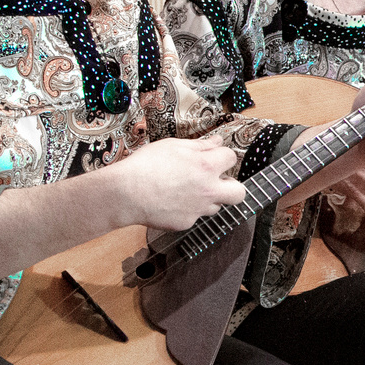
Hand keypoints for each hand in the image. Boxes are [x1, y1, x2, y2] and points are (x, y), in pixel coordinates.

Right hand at [107, 137, 244, 231]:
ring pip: (216, 206)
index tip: (215, 157)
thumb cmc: (146, 165)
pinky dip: (187, 210)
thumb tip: (217, 142)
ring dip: (208, 198)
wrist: (126, 193)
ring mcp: (198, 209)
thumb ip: (200, 145)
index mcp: (206, 166)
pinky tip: (171, 202)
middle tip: (217, 181)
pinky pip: (194, 216)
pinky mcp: (186, 223)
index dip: (222, 156)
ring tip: (186, 191)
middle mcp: (208, 189)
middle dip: (232, 186)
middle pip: (239, 192)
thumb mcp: (173, 146)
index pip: (231, 158)